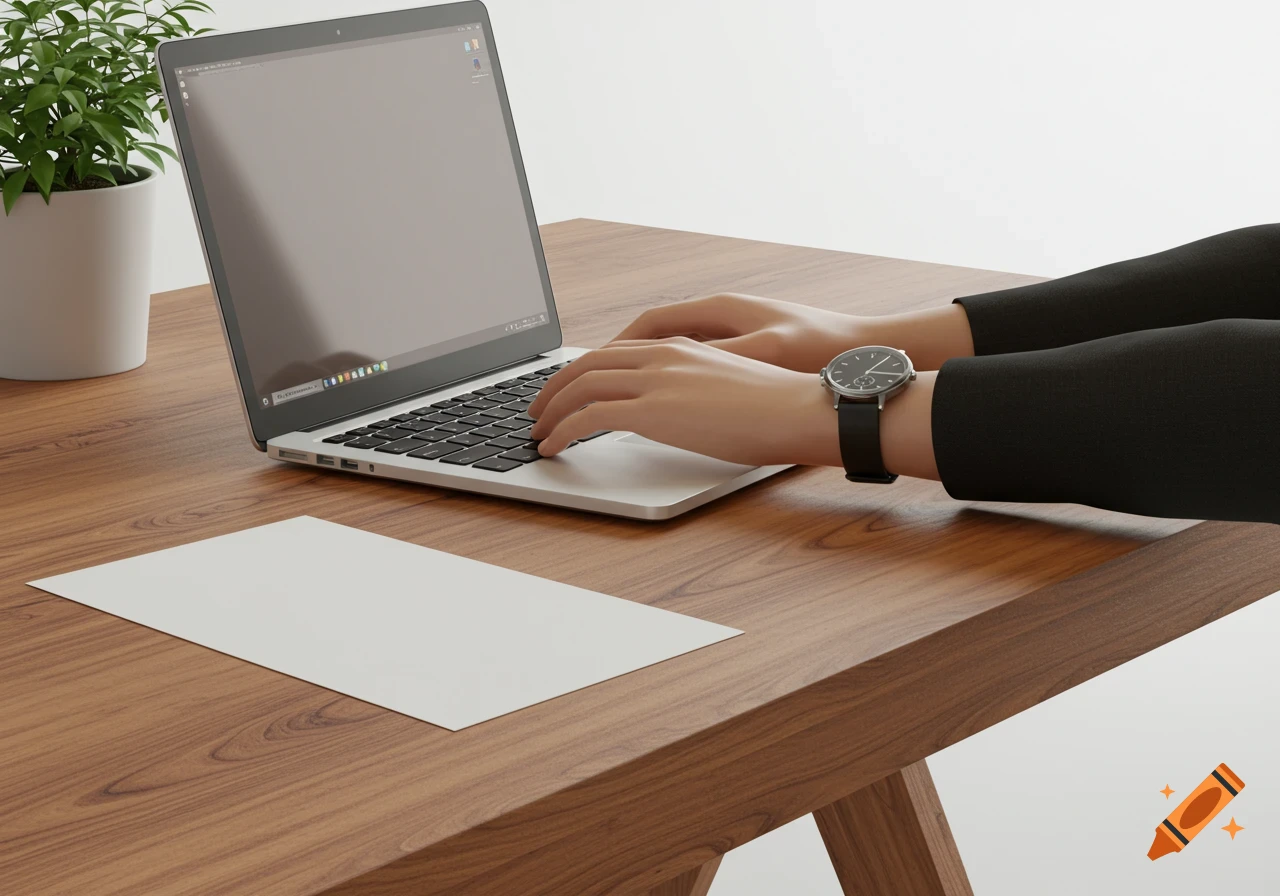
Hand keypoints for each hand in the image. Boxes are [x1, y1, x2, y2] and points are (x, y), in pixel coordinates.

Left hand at [527, 337, 840, 465]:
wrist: (798, 409)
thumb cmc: (778, 409)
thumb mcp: (728, 389)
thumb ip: (696, 392)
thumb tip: (682, 415)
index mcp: (681, 348)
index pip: (615, 351)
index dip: (583, 370)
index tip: (568, 389)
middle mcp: (662, 355)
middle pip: (588, 362)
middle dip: (554, 387)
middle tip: (538, 409)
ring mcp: (656, 380)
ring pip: (580, 385)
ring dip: (551, 410)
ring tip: (537, 433)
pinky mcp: (653, 410)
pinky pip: (588, 416)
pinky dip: (562, 431)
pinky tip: (552, 447)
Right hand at [612, 294, 975, 371]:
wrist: (863, 350)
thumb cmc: (820, 346)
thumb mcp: (765, 352)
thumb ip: (716, 360)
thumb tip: (671, 372)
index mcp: (718, 312)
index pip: (646, 325)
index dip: (610, 352)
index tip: (583, 375)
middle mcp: (718, 316)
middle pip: (646, 336)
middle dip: (607, 362)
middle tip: (576, 389)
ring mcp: (729, 332)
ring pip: (664, 349)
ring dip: (632, 370)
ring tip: (604, 397)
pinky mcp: (742, 351)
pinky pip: (687, 361)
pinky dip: (662, 379)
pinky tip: (656, 403)